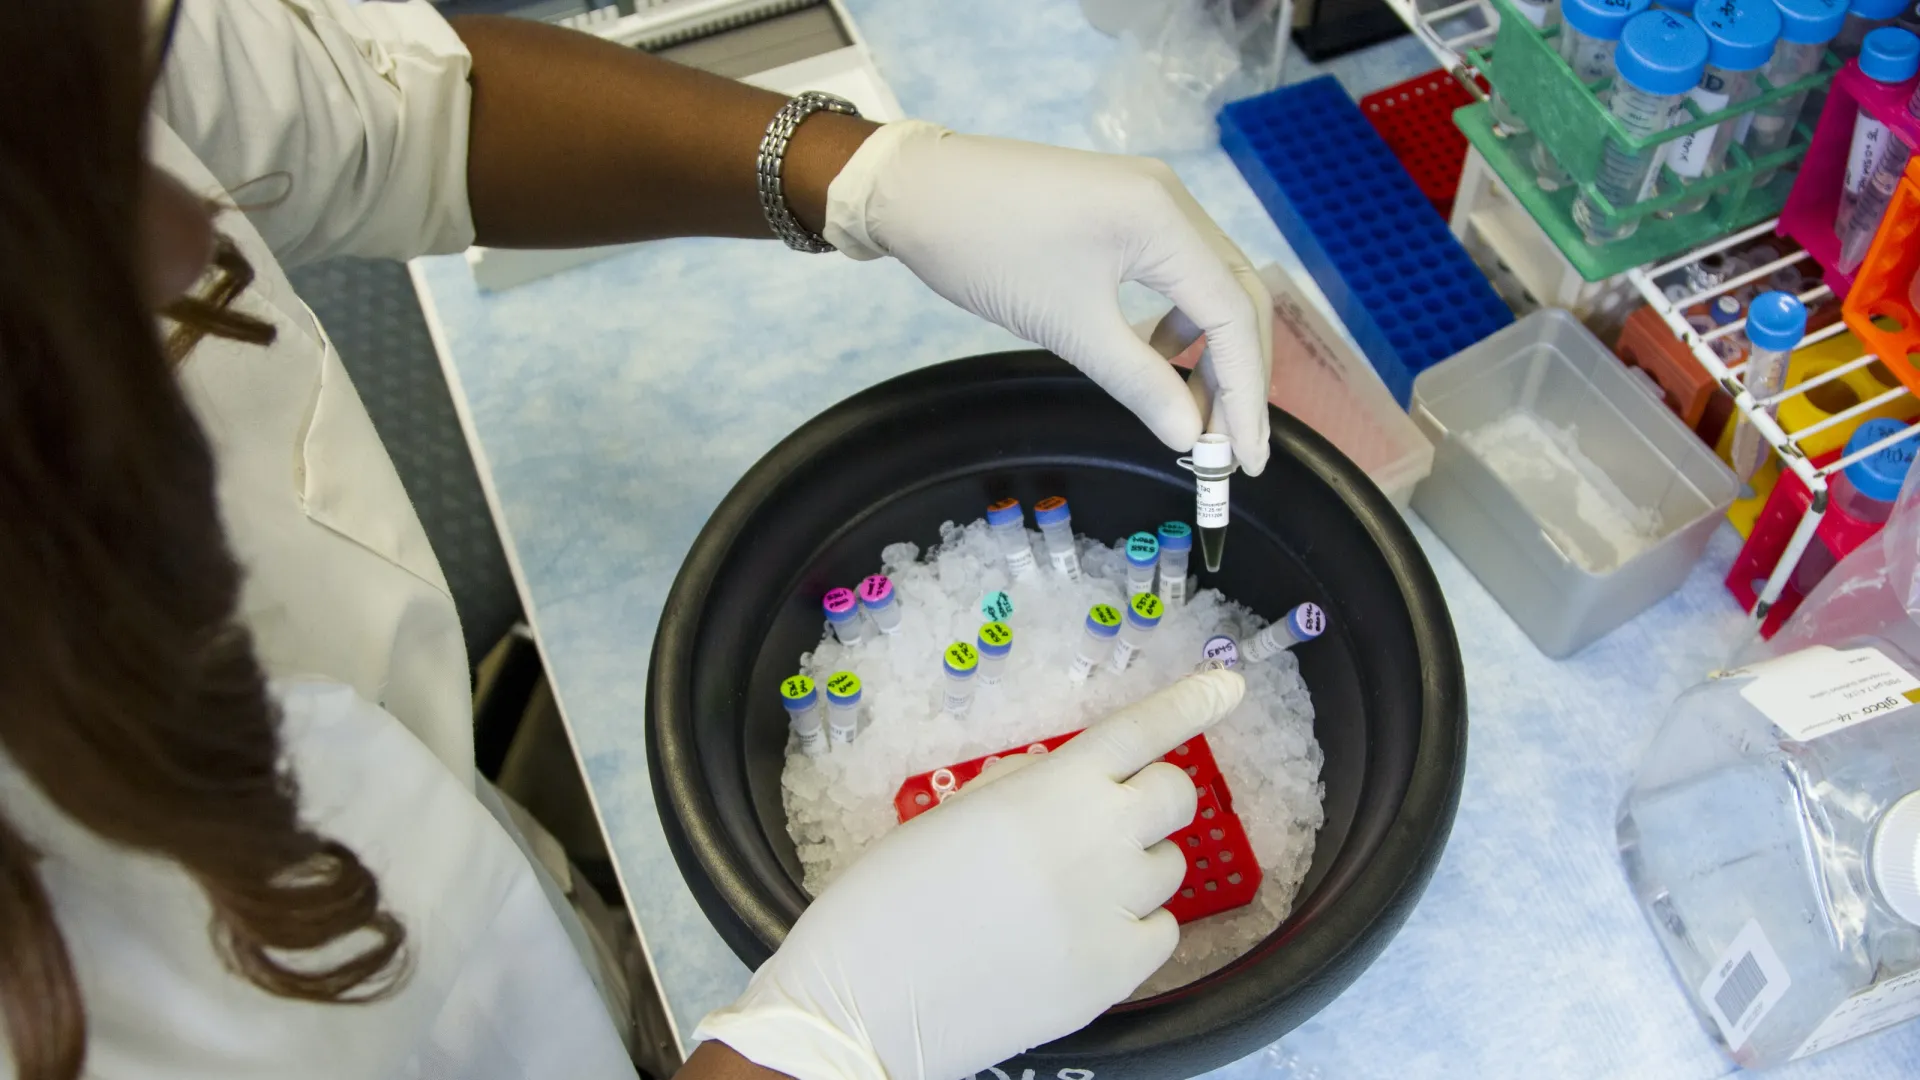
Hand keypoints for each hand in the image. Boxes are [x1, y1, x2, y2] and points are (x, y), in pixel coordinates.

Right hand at [692, 670, 1247, 1079]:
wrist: (868, 1001)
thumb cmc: (888, 899)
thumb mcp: (951, 815)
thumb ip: (1021, 789)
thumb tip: (1061, 781)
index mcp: (1051, 788)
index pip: (1142, 729)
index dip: (1191, 702)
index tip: (1228, 684)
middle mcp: (1098, 838)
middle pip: (1176, 795)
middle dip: (1153, 796)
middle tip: (1112, 818)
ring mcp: (1115, 907)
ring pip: (1170, 866)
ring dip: (1137, 865)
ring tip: (1076, 890)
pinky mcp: (1118, 972)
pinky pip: (1161, 932)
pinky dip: (1136, 927)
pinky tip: (1084, 935)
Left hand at [824, 122, 1272, 474]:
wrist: (916, 189)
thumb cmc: (986, 251)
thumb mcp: (1066, 325)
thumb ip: (1139, 382)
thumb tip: (1189, 437)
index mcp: (1165, 220)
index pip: (1235, 315)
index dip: (1247, 393)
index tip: (1244, 459)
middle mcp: (1172, 200)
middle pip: (1237, 297)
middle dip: (1239, 377)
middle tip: (1229, 447)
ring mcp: (1150, 199)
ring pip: (1209, 286)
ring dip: (1210, 352)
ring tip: (1190, 411)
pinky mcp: (1124, 208)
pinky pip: (1176, 272)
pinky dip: (1178, 323)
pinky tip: (1155, 356)